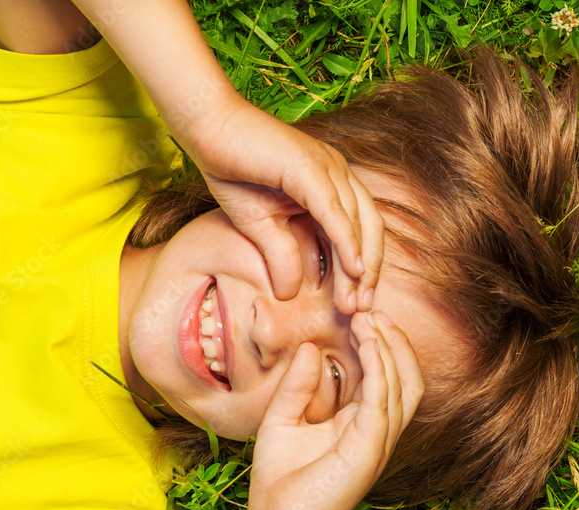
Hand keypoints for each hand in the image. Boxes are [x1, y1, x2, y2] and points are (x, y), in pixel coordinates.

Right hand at [181, 96, 384, 313]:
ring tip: (355, 299)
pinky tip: (352, 269)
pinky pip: (335, 210)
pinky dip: (347, 240)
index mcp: (331, 186)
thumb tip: (288, 295)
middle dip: (368, 273)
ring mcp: (328, 168)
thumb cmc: (234, 172)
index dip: (361, 270)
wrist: (209, 130)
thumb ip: (280, 256)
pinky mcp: (310, 167)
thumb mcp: (260, 227)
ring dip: (359, 265)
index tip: (356, 304)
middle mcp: (338, 174)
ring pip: (358, 222)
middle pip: (369, 229)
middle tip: (361, 310)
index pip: (359, 232)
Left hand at [245, 312, 423, 509]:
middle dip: (394, 342)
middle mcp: (376, 433)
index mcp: (360, 426)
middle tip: (372, 311)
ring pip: (403, 385)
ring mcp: (378, 442)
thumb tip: (311, 347)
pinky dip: (379, 368)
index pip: (385, 379)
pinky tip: (367, 342)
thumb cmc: (279, 478)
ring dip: (389, 348)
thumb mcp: (283, 418)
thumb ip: (298, 384)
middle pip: (406, 378)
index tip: (363, 316)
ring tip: (369, 319)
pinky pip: (383, 400)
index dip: (381, 346)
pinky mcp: (369, 448)